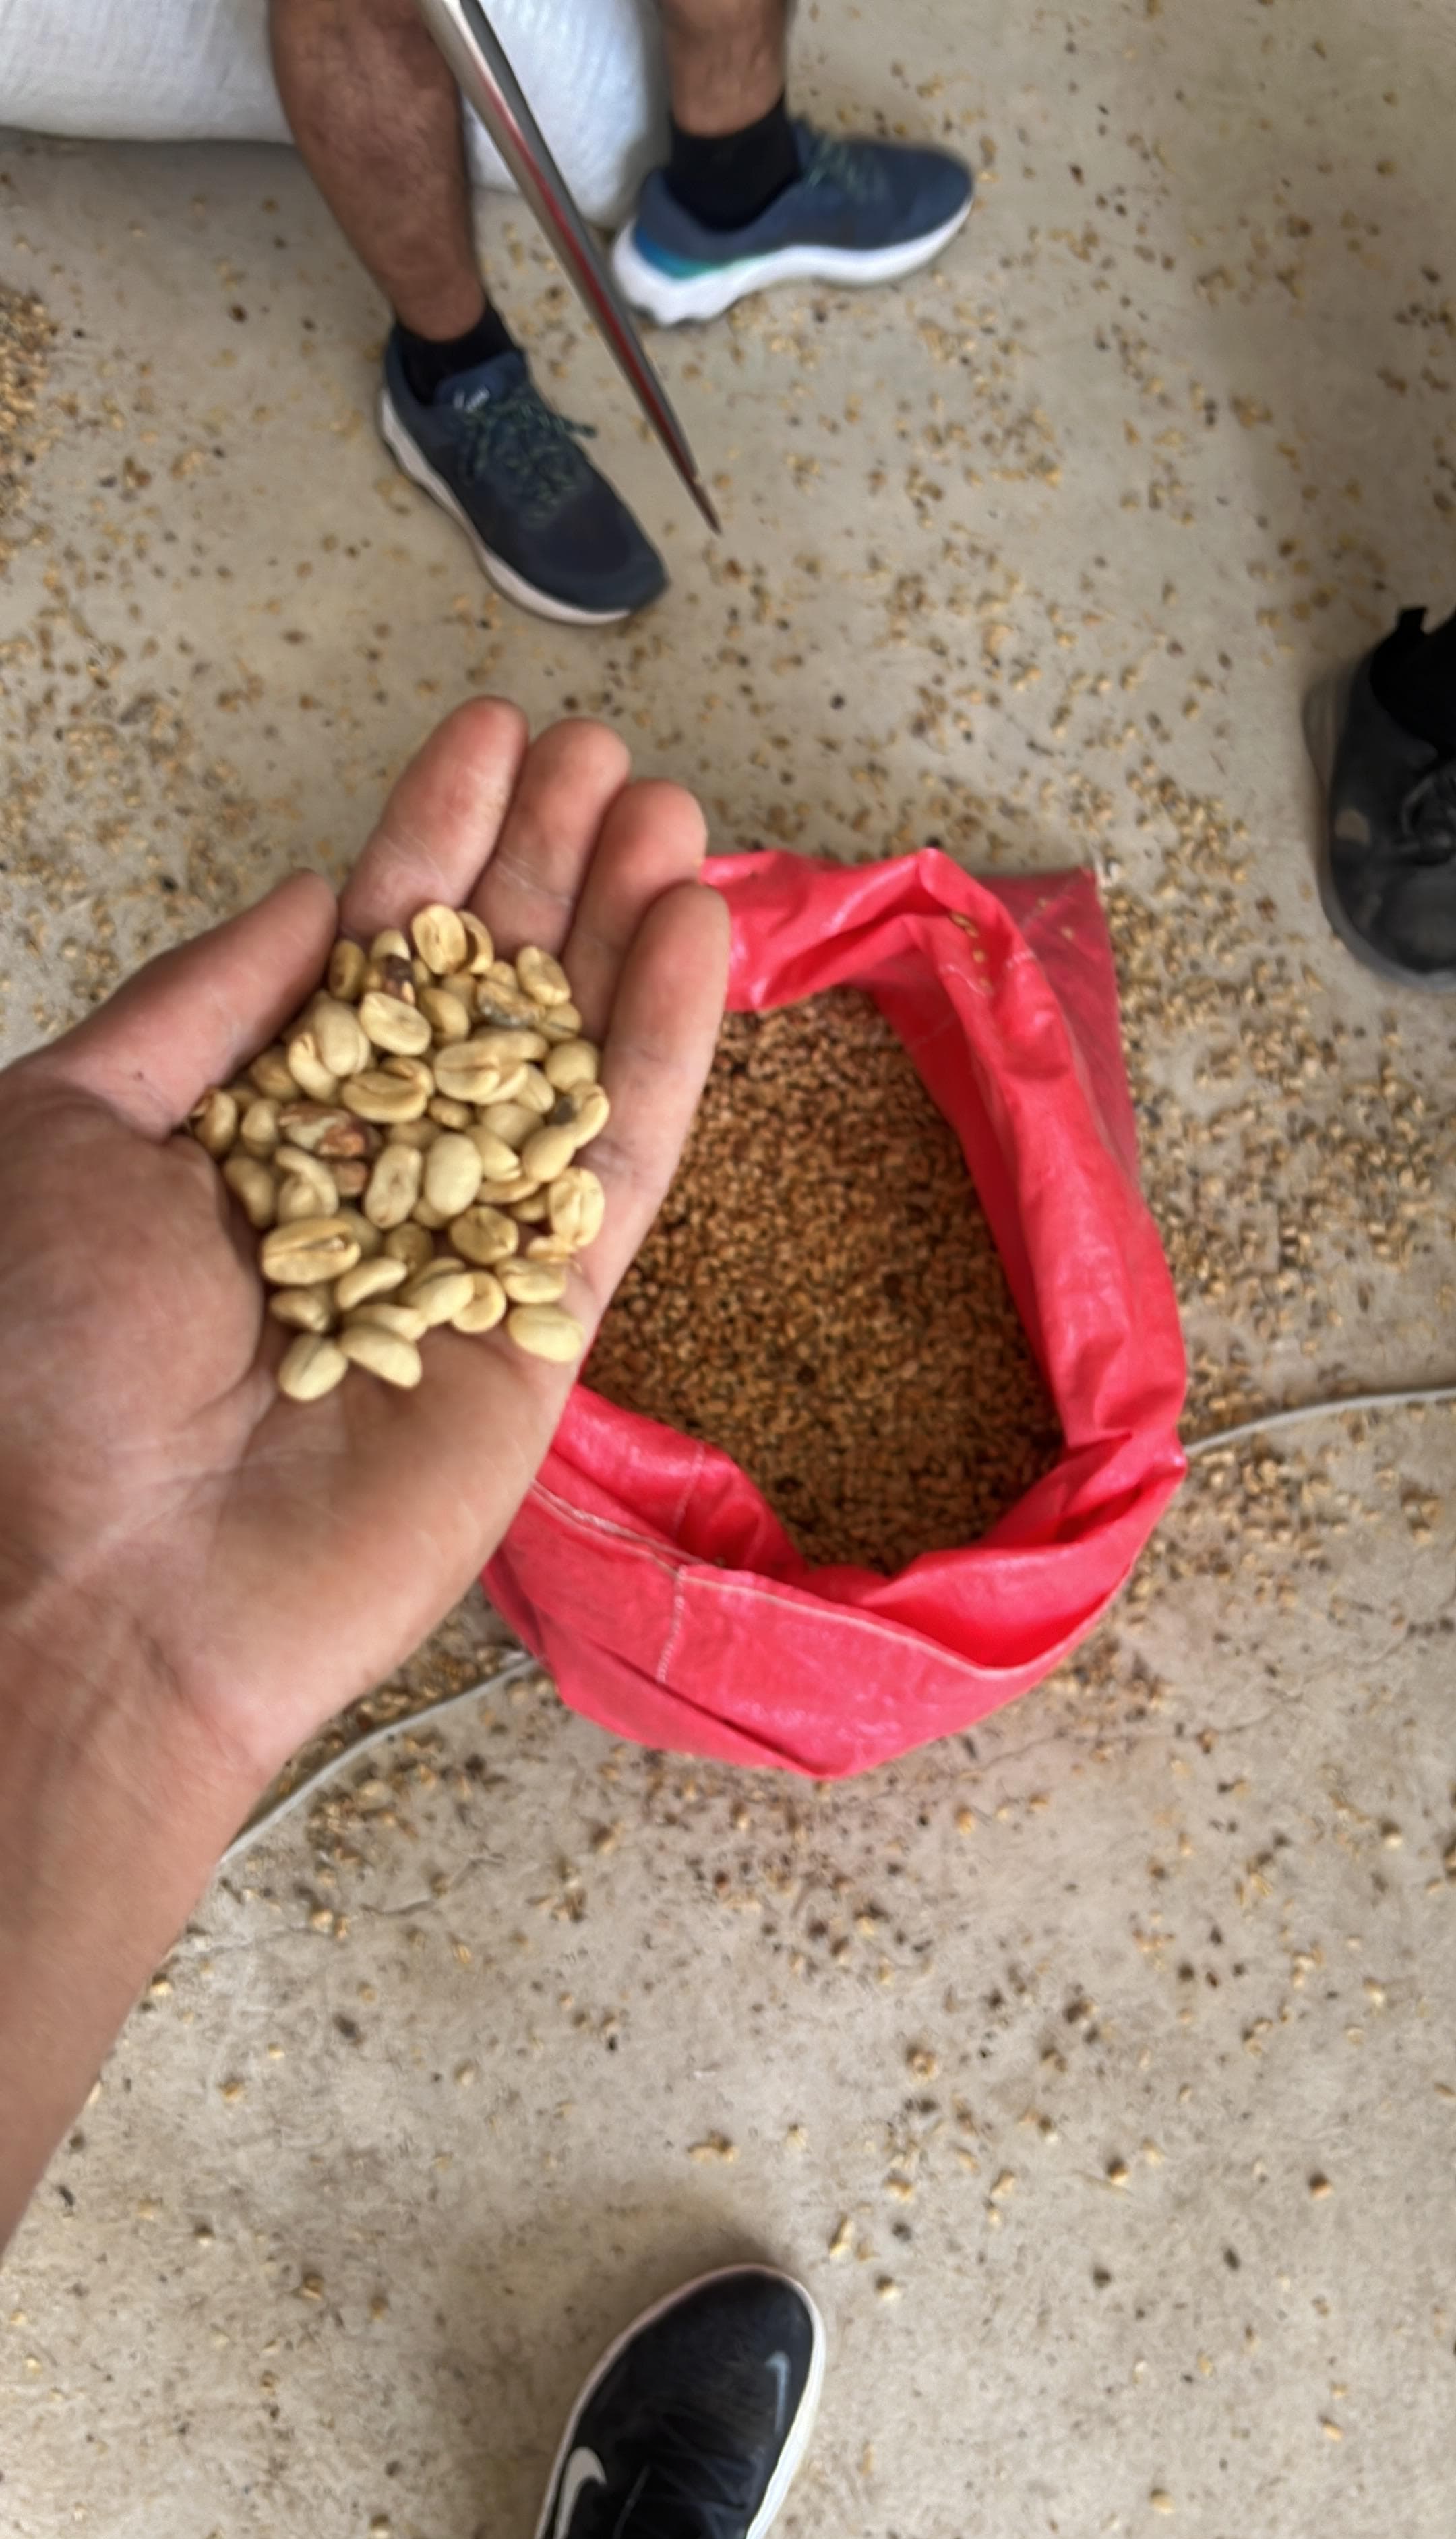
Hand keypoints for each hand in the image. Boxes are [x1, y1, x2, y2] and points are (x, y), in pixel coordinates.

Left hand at [0, 700, 727, 1801]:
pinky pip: (620, 1166)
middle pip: (486, 992)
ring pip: (570, 1061)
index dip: (432, 837)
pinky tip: (696, 935)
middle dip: (549, 865)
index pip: (366, 952)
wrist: (99, 1578)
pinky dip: (666, 1050)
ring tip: (675, 811)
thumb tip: (309, 900)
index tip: (491, 738)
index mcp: (252, 1124)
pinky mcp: (547, 1327)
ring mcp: (467, 1249)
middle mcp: (368, 1173)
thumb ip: (198, 1008)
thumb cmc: (43, 1357)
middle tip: (611, 756)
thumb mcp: (66, 1128)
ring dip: (627, 930)